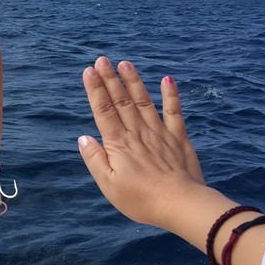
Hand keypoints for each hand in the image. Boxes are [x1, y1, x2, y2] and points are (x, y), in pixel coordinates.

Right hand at [78, 56, 204, 229]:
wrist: (181, 205)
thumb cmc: (141, 199)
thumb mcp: (109, 185)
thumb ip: (95, 159)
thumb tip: (84, 137)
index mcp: (118, 144)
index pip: (103, 111)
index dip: (95, 90)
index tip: (89, 71)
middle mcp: (137, 132)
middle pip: (121, 101)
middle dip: (110, 79)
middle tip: (101, 60)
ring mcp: (159, 133)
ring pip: (143, 101)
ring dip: (134, 81)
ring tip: (125, 63)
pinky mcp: (178, 138)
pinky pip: (174, 112)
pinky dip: (171, 95)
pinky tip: (166, 79)